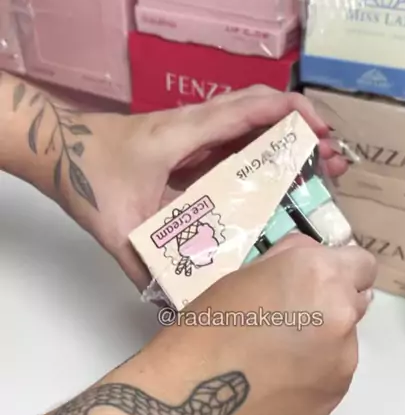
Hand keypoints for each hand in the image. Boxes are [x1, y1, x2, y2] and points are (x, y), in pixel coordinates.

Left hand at [63, 86, 346, 288]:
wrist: (61, 151)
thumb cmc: (89, 177)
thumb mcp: (117, 227)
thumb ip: (146, 266)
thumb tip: (178, 305)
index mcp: (185, 135)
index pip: (249, 108)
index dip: (292, 115)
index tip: (322, 135)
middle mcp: (197, 127)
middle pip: (261, 112)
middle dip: (304, 132)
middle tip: (333, 163)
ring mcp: (195, 135)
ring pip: (252, 124)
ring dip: (288, 141)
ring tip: (320, 168)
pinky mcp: (192, 147)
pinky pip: (236, 141)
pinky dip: (266, 152)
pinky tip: (280, 180)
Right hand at [156, 235, 376, 414]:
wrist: (187, 401)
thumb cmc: (202, 331)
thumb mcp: (240, 276)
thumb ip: (287, 262)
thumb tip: (310, 258)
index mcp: (319, 275)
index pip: (362, 263)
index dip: (340, 270)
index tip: (315, 281)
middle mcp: (342, 314)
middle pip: (356, 300)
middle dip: (331, 303)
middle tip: (288, 317)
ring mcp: (343, 360)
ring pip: (345, 340)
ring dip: (322, 339)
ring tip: (274, 355)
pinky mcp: (334, 396)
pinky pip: (333, 373)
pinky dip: (313, 372)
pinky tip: (275, 380)